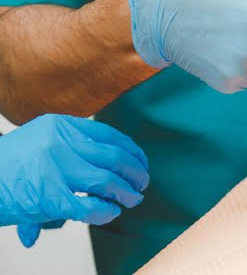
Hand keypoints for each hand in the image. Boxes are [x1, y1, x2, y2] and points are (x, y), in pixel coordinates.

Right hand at [0, 114, 149, 246]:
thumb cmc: (9, 163)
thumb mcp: (41, 138)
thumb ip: (72, 144)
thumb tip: (106, 162)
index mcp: (62, 125)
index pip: (109, 135)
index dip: (131, 150)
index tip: (140, 161)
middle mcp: (62, 143)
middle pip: (114, 157)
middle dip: (134, 172)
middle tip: (141, 183)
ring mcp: (57, 170)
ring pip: (107, 181)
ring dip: (125, 192)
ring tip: (132, 199)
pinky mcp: (51, 198)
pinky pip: (90, 206)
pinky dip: (105, 211)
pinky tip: (109, 212)